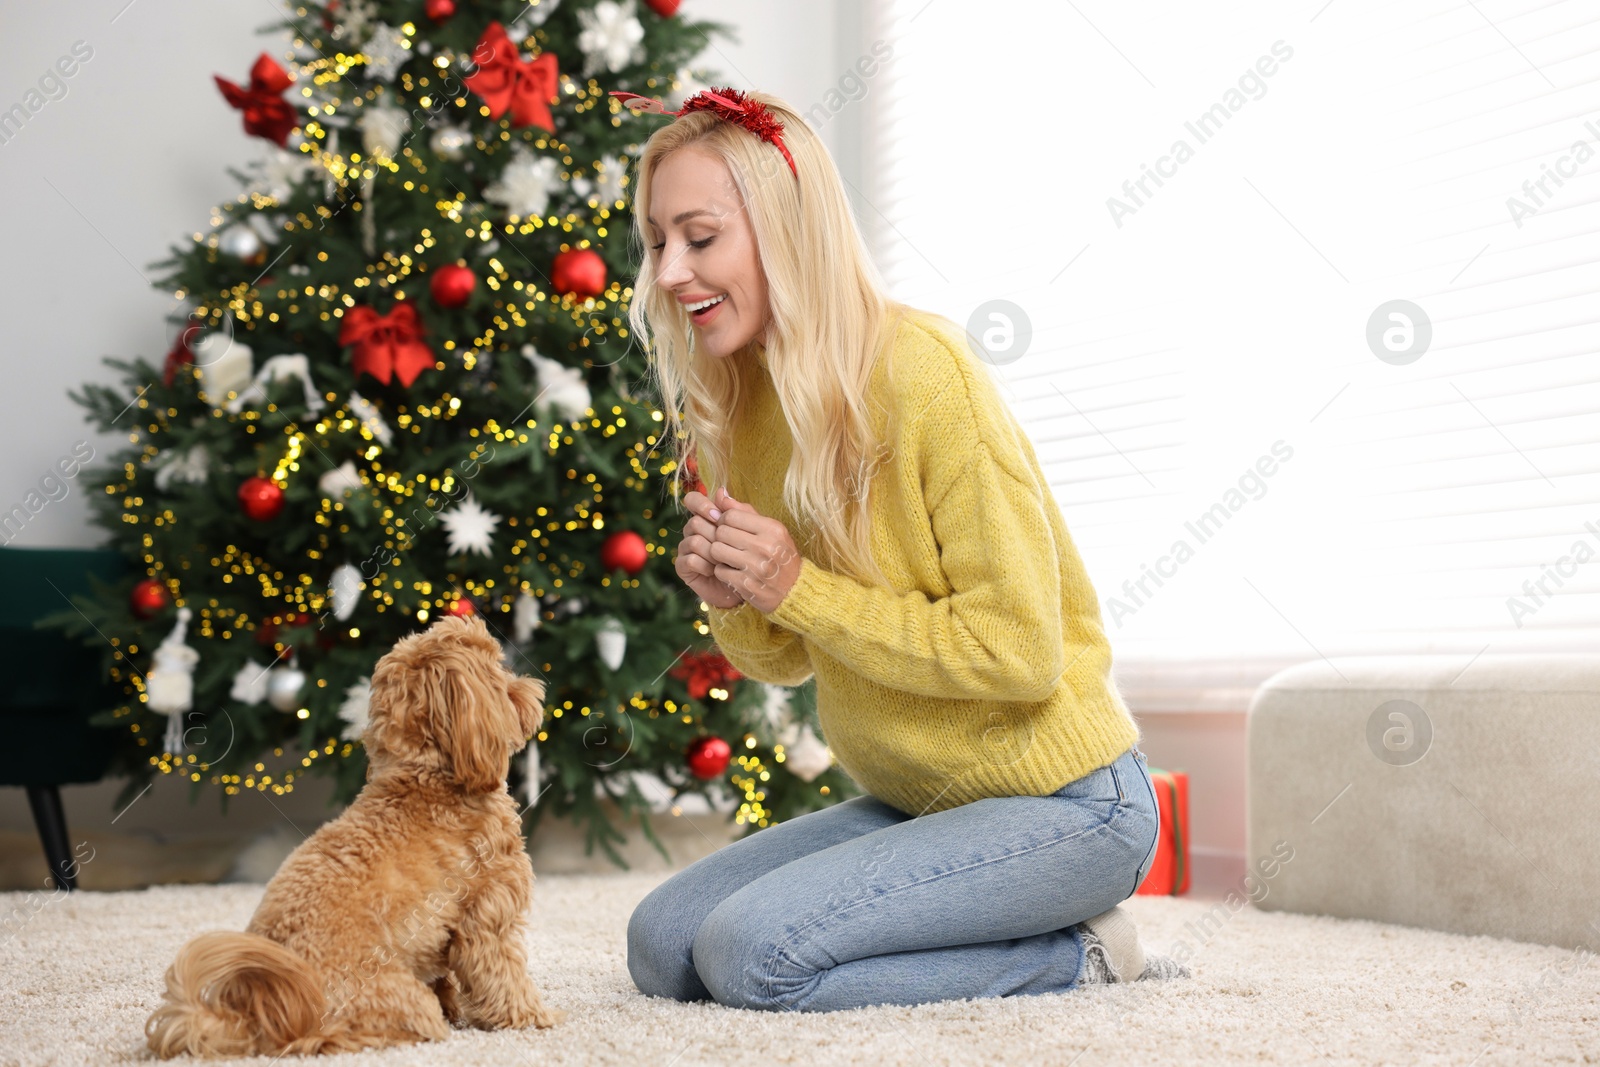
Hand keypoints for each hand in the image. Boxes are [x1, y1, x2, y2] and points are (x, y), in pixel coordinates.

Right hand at [676, 489, 743, 608]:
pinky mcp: (683, 567)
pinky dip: (705, 565)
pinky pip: (690, 559)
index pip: (693, 500)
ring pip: (693, 540)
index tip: (718, 515)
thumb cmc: (750, 555)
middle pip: (695, 522)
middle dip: (715, 535)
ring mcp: (686, 548)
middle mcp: (693, 531)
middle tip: (731, 547)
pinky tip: (716, 571)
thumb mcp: (751, 530)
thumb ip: (739, 511)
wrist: (748, 586)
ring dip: (713, 552)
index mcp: (707, 517)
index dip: (701, 504)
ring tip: (727, 561)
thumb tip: (721, 491)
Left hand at [709, 486, 802, 613]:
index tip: (729, 528)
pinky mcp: (746, 584)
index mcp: (772, 529)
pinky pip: (719, 571)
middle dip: (720, 537)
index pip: (731, 515)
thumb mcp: (771, 531)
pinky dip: (723, 572)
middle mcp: (765, 546)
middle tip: (728, 544)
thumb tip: (720, 494)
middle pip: (721, 532)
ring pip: (716, 550)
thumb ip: (744, 512)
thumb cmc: (780, 556)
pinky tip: (733, 573)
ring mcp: (755, 567)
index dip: (724, 521)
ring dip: (719, 555)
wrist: (794, 591)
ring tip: (729, 558)